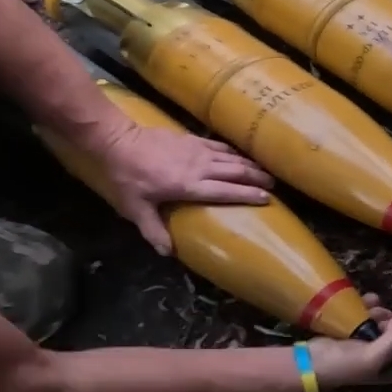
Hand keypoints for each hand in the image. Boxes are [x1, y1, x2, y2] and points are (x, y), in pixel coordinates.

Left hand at [97, 124, 274, 254]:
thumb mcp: (136, 209)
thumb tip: (167, 253)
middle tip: (274, 184)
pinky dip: (232, 151)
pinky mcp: (191, 139)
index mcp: (189, 186)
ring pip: (231, 157)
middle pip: (235, 172)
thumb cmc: (127, 177)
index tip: (267, 198)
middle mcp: (199, 167)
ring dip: (249, 164)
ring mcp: (197, 150)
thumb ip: (153, 231)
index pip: (226, 191)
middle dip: (257, 178)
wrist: (118, 141)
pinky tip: (239, 154)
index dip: (248, 195)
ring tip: (264, 170)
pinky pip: (218, 145)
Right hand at [306, 294, 391, 387]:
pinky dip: (368, 306)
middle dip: (388, 318)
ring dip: (378, 310)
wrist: (312, 361)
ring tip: (366, 310)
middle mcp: (384, 355)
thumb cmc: (345, 363)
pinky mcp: (356, 330)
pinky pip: (369, 314)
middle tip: (375, 317)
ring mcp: (369, 342)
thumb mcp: (374, 356)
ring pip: (383, 318)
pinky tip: (363, 300)